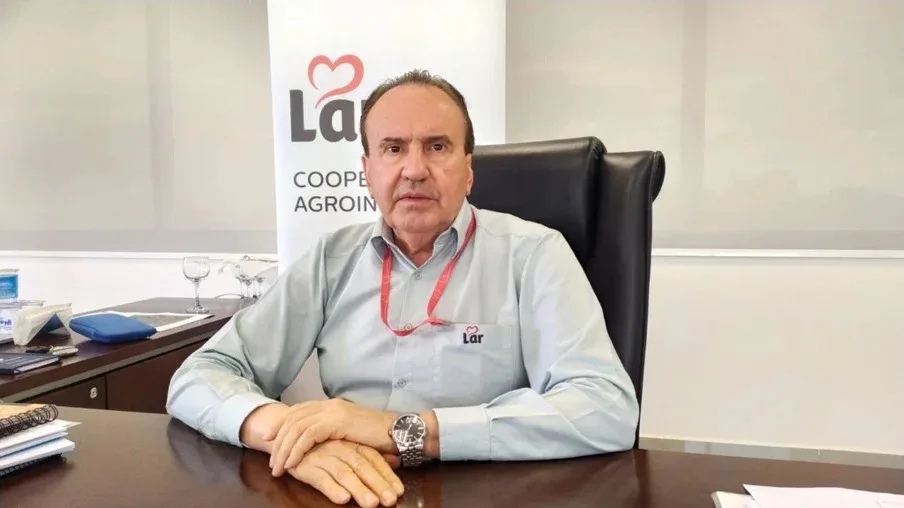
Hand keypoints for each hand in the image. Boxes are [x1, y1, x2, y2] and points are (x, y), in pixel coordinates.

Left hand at [269, 398, 396, 476]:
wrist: (397, 431)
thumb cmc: (376, 436)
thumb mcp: (349, 432)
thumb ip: (332, 431)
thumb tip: (317, 442)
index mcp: (330, 405)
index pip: (298, 411)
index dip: (281, 424)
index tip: (268, 439)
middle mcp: (328, 404)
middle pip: (293, 418)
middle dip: (277, 440)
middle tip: (270, 460)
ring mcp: (332, 411)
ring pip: (297, 428)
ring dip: (284, 449)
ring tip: (277, 468)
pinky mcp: (337, 421)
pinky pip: (308, 436)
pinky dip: (296, 450)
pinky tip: (291, 463)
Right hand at [288, 440, 403, 506]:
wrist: (289, 437)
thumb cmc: (323, 447)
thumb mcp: (349, 449)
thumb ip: (372, 456)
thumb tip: (397, 461)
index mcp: (352, 444)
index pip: (373, 459)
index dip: (386, 475)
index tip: (398, 492)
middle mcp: (340, 448)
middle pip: (362, 467)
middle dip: (377, 485)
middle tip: (390, 501)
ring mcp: (324, 456)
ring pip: (344, 473)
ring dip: (359, 489)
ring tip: (372, 504)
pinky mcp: (307, 466)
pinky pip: (320, 478)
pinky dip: (332, 488)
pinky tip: (343, 499)